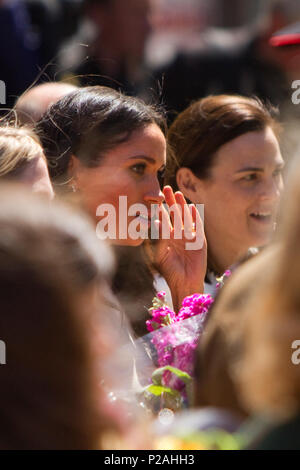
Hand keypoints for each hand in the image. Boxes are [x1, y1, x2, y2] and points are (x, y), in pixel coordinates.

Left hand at [152, 186, 206, 311]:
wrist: (184, 283)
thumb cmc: (170, 272)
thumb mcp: (161, 253)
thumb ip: (160, 238)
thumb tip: (156, 222)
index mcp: (169, 238)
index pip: (165, 220)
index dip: (161, 208)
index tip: (155, 198)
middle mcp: (180, 235)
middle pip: (175, 214)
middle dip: (171, 202)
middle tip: (166, 188)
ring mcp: (190, 237)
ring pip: (186, 218)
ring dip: (182, 206)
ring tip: (178, 194)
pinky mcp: (200, 242)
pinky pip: (197, 227)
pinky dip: (195, 218)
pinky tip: (191, 208)